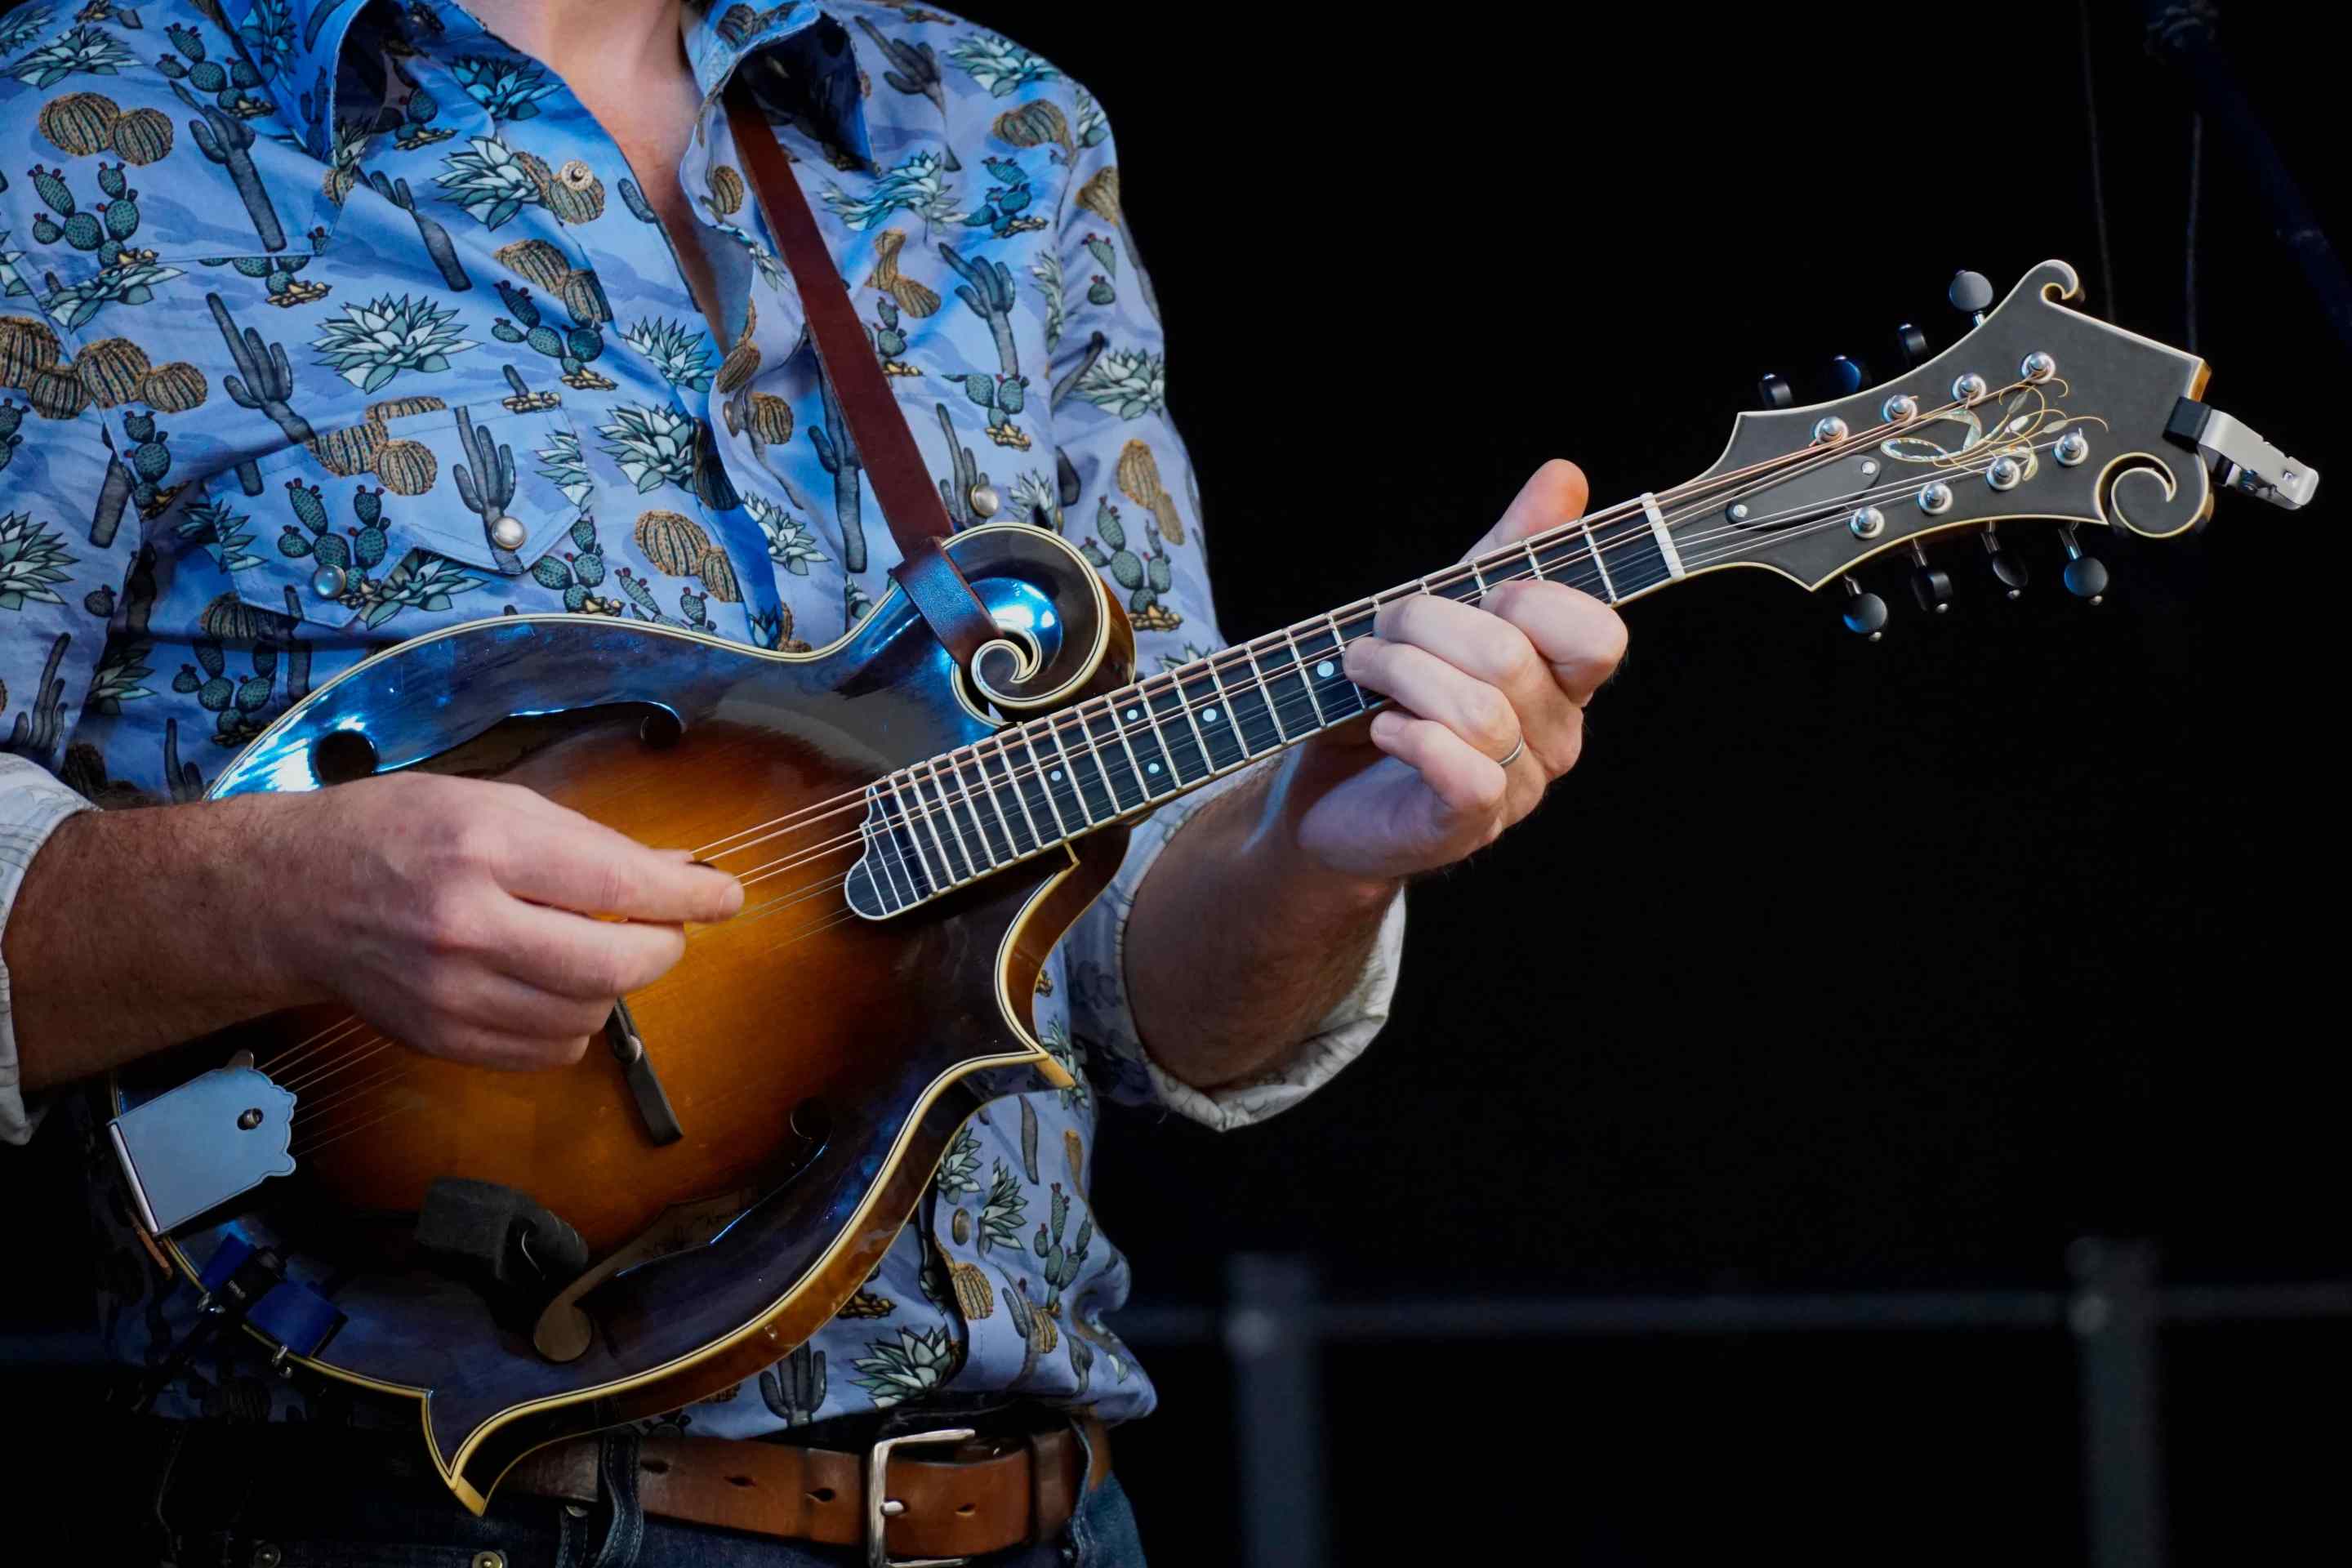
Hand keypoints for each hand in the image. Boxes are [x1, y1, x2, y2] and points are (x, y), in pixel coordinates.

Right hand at [271, 772, 742, 1069]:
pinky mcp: (441, 1039)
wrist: (293, 896)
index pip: (618, 884)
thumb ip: (589, 841)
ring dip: (614, 984)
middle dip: (662, 948)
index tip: (727, 897)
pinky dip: (573, 1021)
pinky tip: (554, 985)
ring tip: (592, 947)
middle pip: (613, 964)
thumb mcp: (492, 804)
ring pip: (588, 1013)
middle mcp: (467, 925)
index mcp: (485, 848)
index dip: (688, 896)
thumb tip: (681, 868)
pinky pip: (548, 1049)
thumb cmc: (398, 831)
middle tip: (665, 929)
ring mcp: (451, 993)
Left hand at [1277, 460, 1627, 883]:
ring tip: (1360, 671)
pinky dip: (1408, 735)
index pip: (1596, 633)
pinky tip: (1381, 727)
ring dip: (1398, 675)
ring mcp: (1517, 788)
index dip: (1528, 599)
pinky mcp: (1467, 825)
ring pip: (1478, 710)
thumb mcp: (1449, 609)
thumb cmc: (1394, 698)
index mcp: (1562, 681)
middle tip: (1378, 631)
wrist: (1325, 794)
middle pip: (1510, 656)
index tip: (1471, 595)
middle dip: (1423, 625)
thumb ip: (1510, 549)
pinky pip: (1464, 772)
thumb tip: (1566, 476)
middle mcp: (1554, 737)